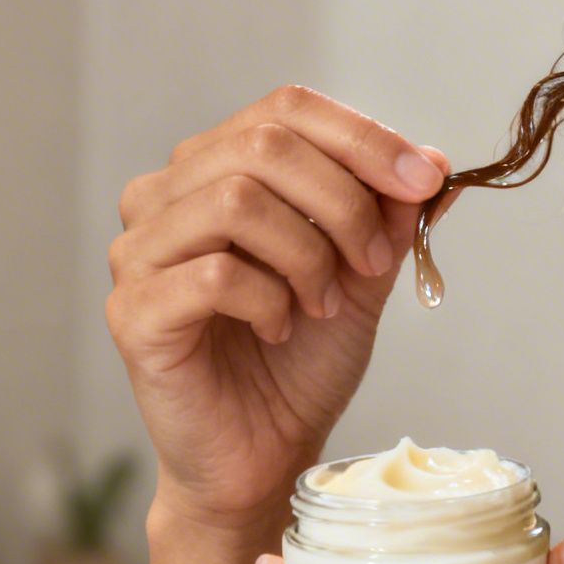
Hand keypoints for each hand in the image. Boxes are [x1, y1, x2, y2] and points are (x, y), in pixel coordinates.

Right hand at [106, 85, 454, 528]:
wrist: (265, 455)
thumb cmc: (302, 361)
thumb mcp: (361, 276)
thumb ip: (389, 216)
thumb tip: (432, 163)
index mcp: (215, 168)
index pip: (286, 108)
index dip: (364, 136)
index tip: (426, 178)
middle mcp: (165, 195)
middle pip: (264, 144)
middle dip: (344, 201)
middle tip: (371, 262)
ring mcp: (138, 251)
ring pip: (236, 200)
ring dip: (306, 254)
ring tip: (323, 304)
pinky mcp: (131, 310)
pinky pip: (213, 273)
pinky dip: (268, 299)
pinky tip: (280, 329)